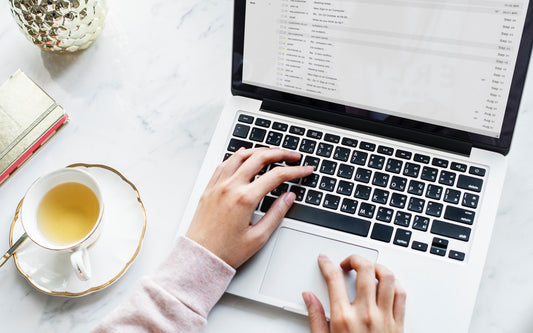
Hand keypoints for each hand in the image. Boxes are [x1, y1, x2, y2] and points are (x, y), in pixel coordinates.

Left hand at [186, 147, 313, 267]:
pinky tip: (244, 156)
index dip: (295, 171)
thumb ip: (276, 214)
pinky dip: (237, 156)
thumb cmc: (226, 252)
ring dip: (259, 151)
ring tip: (272, 153)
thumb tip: (289, 197)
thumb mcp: (258, 237)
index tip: (306, 169)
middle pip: (259, 158)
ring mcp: (218, 186)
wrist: (199, 257)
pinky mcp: (209, 188)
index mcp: (245, 199)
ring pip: (240, 156)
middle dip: (280, 153)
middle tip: (293, 156)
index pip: (276, 176)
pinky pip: (224, 164)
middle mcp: (230, 187)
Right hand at [303, 255, 405, 332]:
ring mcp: (385, 318)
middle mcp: (366, 314)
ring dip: (376, 267)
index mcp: (343, 318)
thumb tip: (309, 297)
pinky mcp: (399, 324)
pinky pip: (401, 294)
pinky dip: (394, 284)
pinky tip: (385, 285)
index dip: (327, 264)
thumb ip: (316, 317)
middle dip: (354, 258)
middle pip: (364, 270)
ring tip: (367, 269)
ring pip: (387, 277)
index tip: (324, 261)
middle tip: (347, 263)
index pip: (334, 279)